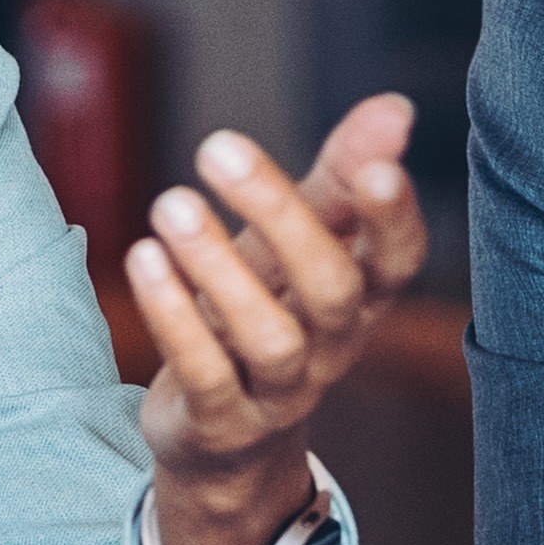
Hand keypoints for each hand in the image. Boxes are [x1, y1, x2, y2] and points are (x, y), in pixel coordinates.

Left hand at [127, 95, 429, 544]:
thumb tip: (395, 107)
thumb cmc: (270, 311)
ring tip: (170, 204)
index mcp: (364, 297)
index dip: (395, 219)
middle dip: (282, 217)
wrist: (227, 437)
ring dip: (217, 266)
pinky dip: (173, 316)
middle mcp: (333, 347)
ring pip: (270, 337)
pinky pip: (205, 373)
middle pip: (332, 290)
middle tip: (217, 146)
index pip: (399, 261)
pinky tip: (144, 257)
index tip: (377, 167)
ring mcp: (280, 392)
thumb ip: (342, 176)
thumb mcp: (301, 242)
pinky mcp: (221, 422)